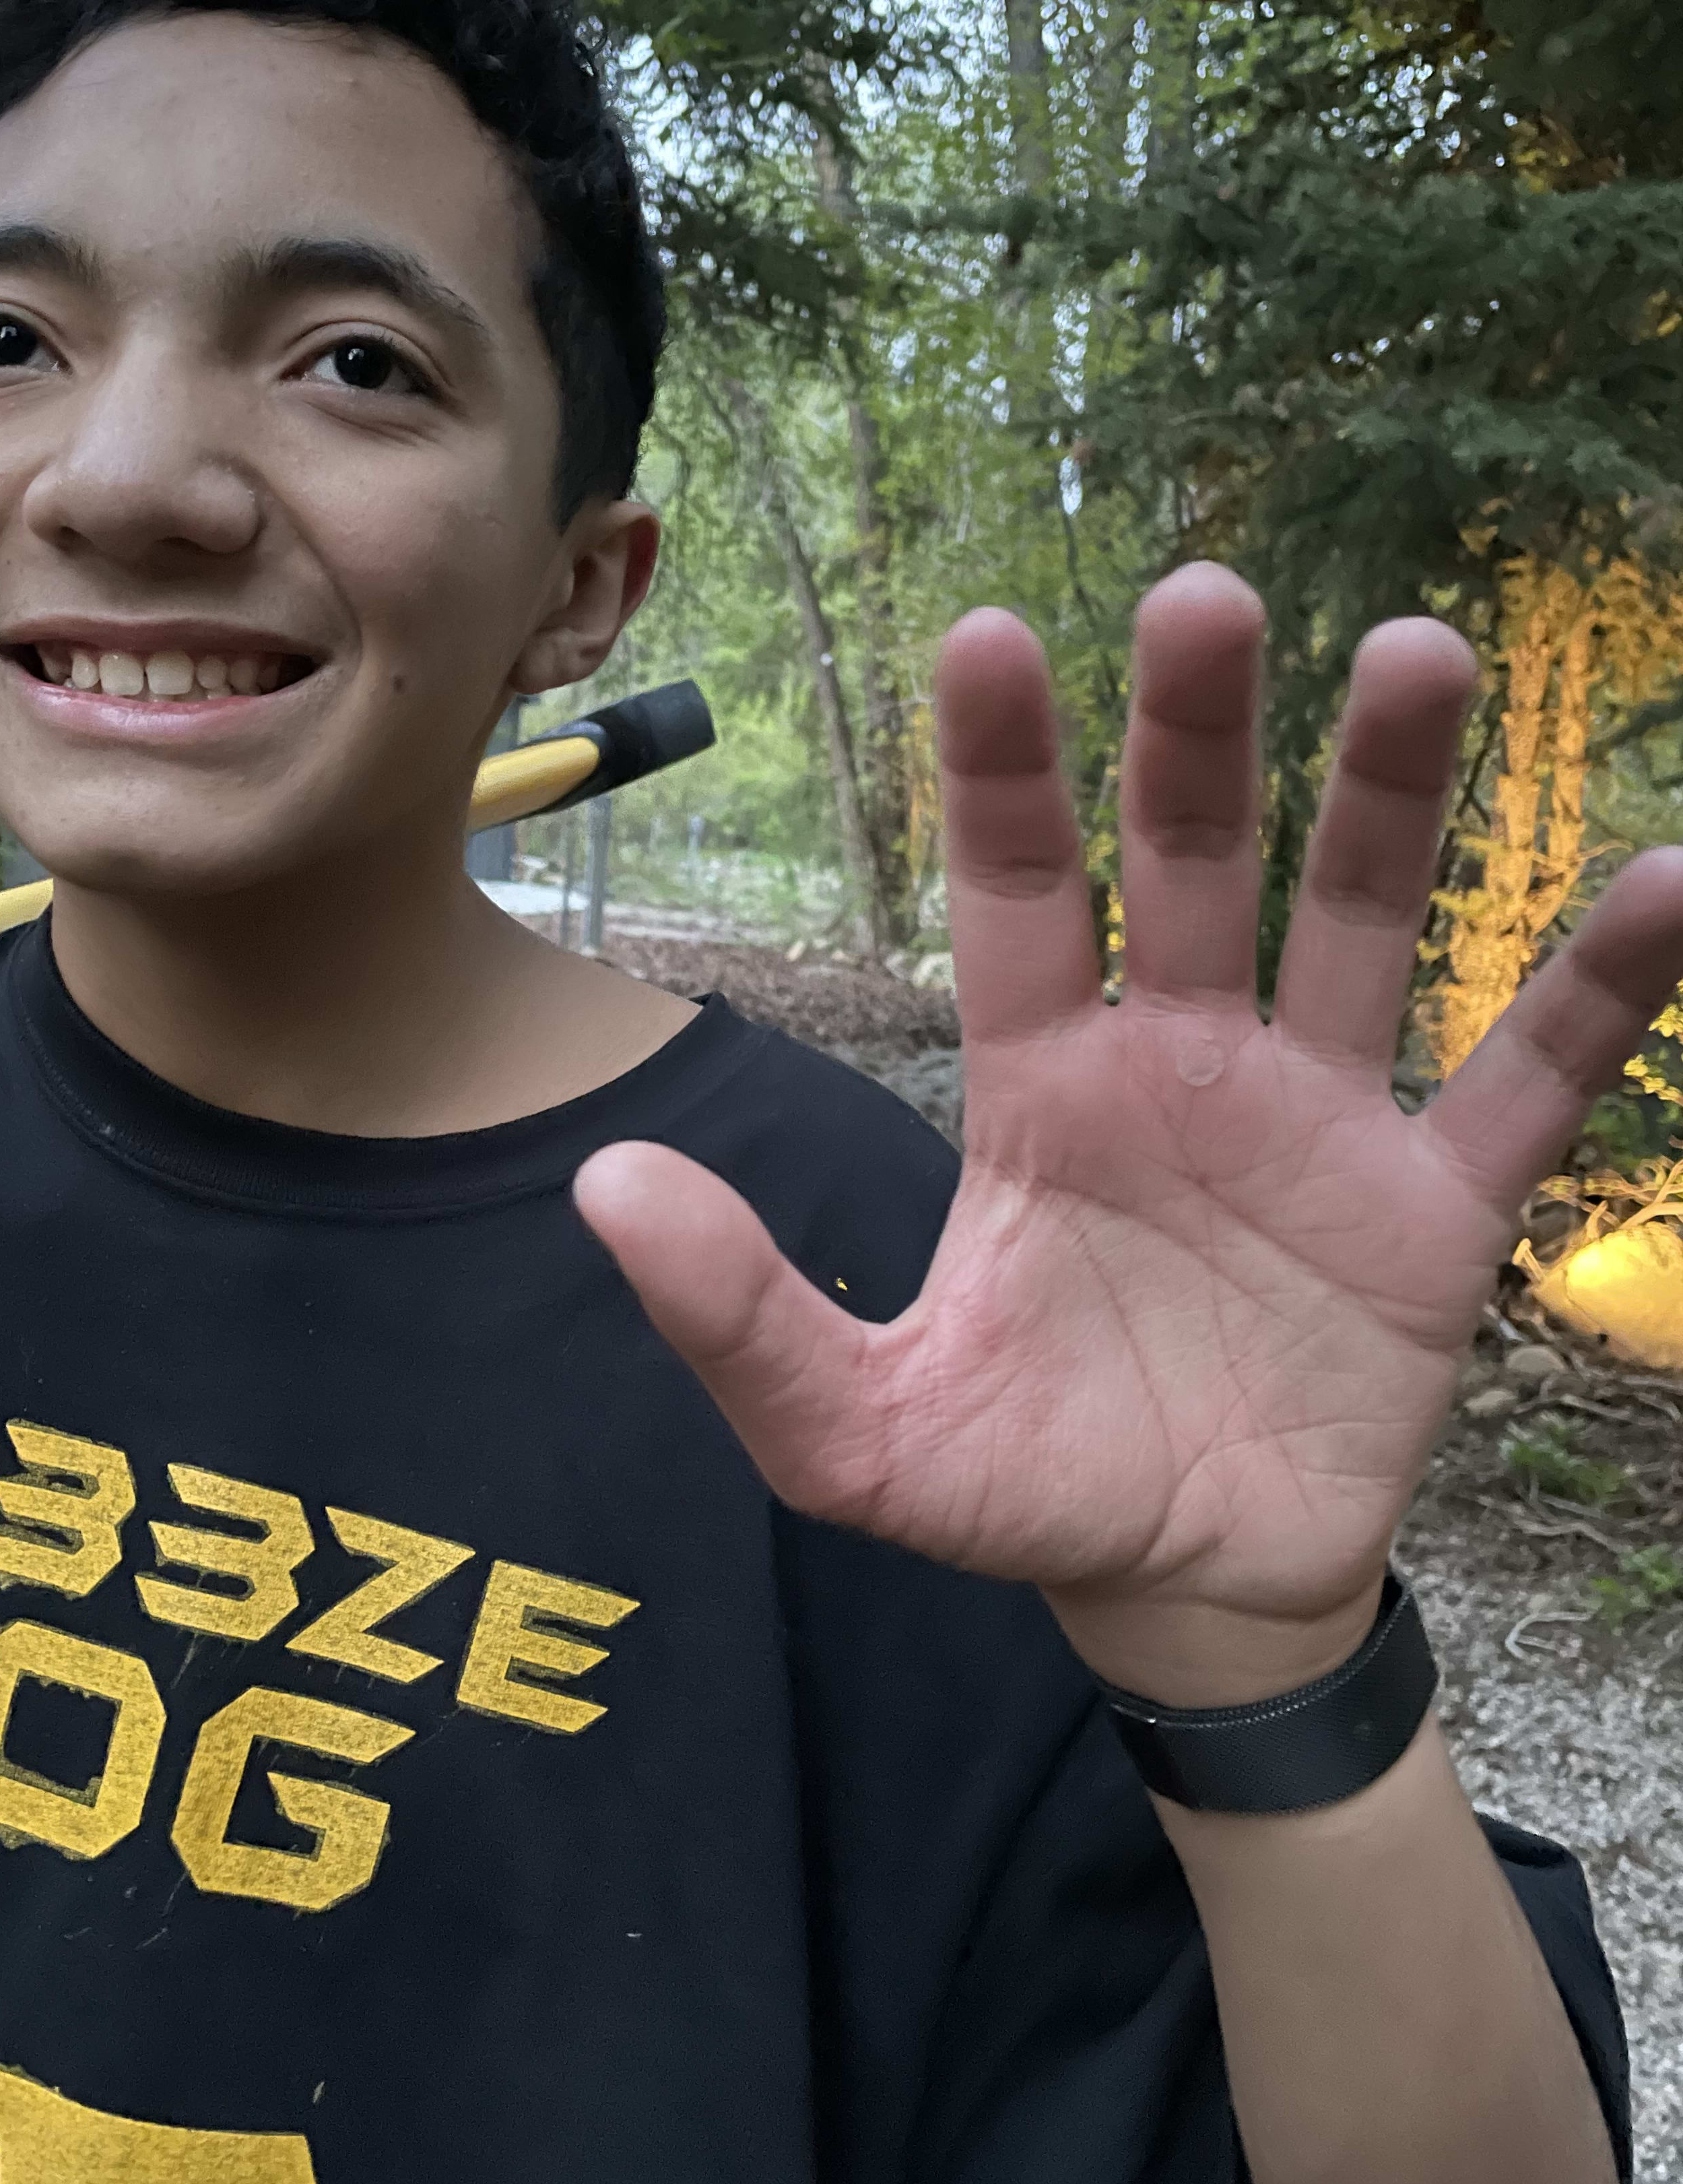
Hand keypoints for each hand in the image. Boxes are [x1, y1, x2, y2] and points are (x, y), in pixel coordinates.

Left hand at [575, 565, 1682, 1703]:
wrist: (1182, 1585)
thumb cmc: (1019, 1485)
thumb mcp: (857, 1434)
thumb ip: (742, 1317)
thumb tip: (606, 1184)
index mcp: (1043, 1090)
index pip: (1018, 899)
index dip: (1004, 775)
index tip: (988, 634)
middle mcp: (1183, 1063)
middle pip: (1194, 865)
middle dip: (1199, 735)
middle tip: (1207, 598)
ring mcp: (1319, 1121)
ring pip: (1368, 924)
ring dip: (1394, 796)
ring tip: (1421, 654)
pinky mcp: (1436, 1208)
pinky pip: (1530, 1079)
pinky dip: (1597, 989)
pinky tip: (1665, 881)